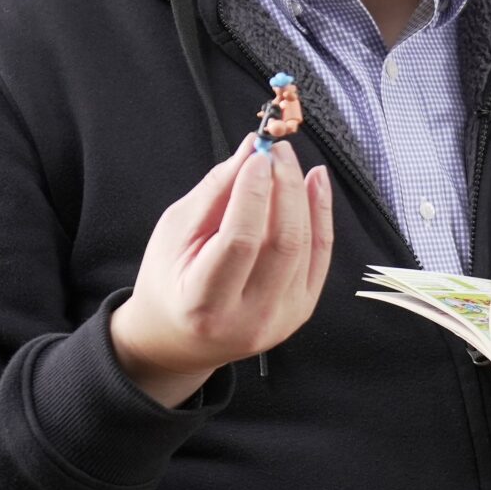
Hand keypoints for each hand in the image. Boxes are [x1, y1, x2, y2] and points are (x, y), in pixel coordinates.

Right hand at [109, 133, 334, 406]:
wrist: (181, 338)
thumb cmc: (169, 280)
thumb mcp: (173, 234)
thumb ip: (214, 193)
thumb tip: (250, 151)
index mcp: (205, 304)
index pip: (240, 242)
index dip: (253, 194)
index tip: (257, 156)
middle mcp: (250, 318)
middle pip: (283, 243)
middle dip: (284, 187)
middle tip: (277, 151)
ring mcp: (283, 318)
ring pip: (306, 245)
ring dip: (303, 195)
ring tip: (290, 161)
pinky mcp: (302, 309)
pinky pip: (320, 254)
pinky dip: (321, 214)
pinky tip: (314, 183)